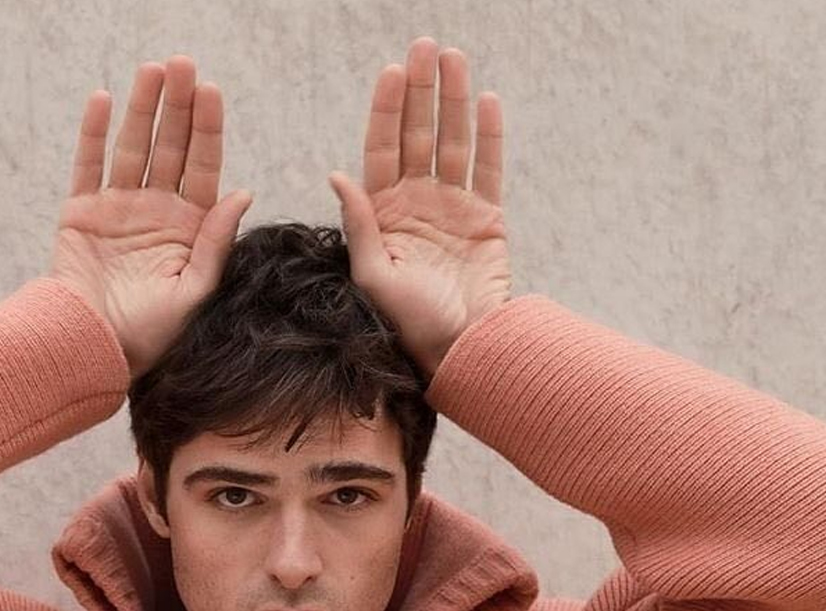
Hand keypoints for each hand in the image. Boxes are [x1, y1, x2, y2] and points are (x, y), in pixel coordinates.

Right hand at [49, 57, 254, 379]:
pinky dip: (93, 133)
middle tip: (184, 64)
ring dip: (142, 108)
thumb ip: (216, 242)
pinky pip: (89, 165)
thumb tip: (244, 192)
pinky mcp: (81, 213)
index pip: (203, 167)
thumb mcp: (194, 292)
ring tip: (153, 70)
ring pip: (133, 147)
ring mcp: (118, 209)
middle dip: (178, 106)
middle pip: (170, 147)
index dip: (208, 129)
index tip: (212, 92)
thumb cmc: (148, 335)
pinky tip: (103, 98)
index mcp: (189, 229)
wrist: (92, 350)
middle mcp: (156, 212)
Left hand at [327, 37, 512, 378]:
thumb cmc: (409, 324)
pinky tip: (487, 100)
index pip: (381, 150)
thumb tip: (336, 174)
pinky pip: (488, 168)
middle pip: (417, 135)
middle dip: (420, 91)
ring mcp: (452, 208)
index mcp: (383, 215)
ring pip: (452, 141)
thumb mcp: (373, 275)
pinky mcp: (486, 218)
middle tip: (423, 46)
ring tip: (453, 59)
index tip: (390, 73)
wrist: (460, 350)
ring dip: (453, 100)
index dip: (386, 110)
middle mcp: (416, 205)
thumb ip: (359, 224)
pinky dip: (489, 134)